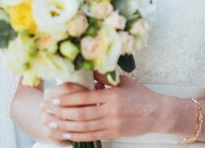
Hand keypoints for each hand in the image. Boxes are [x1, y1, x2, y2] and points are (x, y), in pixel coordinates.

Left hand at [40, 76, 170, 141]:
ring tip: (52, 123)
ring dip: (66, 126)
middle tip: (46, 111)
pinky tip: (67, 134)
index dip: (66, 98)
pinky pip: (92, 136)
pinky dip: (77, 136)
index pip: (85, 96)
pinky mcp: (114, 133)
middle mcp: (111, 110)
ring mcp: (112, 123)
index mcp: (113, 94)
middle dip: (61, 112)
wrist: (158, 113)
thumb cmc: (141, 95)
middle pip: (81, 113)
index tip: (52, 98)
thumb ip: (105, 77)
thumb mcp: (124, 82)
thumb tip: (89, 69)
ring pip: (84, 126)